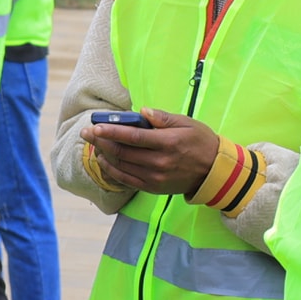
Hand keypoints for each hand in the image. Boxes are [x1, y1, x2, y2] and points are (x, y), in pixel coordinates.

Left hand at [80, 108, 222, 196]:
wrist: (214, 172)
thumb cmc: (200, 142)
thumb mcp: (187, 124)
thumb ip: (162, 117)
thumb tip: (141, 111)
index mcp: (168, 143)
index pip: (133, 137)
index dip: (111, 132)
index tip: (95, 126)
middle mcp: (160, 162)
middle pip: (123, 152)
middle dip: (101, 141)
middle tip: (86, 133)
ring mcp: (156, 177)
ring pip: (121, 166)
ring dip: (104, 155)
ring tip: (94, 144)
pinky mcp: (153, 188)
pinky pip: (126, 180)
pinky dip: (112, 170)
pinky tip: (104, 160)